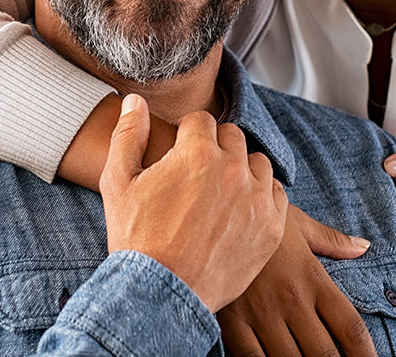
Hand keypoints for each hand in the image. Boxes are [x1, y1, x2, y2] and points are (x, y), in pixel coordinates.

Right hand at [101, 94, 288, 311]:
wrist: (160, 294)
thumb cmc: (136, 238)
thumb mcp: (118, 182)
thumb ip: (127, 134)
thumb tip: (134, 101)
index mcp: (197, 152)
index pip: (200, 120)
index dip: (186, 135)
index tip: (179, 154)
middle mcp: (232, 169)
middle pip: (232, 137)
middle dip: (214, 148)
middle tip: (197, 175)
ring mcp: (256, 199)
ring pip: (258, 163)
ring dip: (241, 170)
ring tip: (219, 192)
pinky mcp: (272, 227)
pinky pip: (277, 195)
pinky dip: (261, 197)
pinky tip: (240, 210)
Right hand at [218, 206, 374, 355]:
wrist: (214, 210)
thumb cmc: (259, 219)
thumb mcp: (300, 224)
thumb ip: (333, 241)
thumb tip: (363, 245)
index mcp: (313, 279)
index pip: (351, 328)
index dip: (367, 356)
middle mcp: (292, 300)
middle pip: (325, 354)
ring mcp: (261, 313)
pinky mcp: (232, 321)